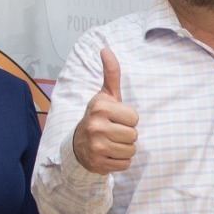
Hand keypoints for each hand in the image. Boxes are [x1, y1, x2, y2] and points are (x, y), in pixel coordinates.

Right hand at [73, 46, 138, 174]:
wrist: (78, 145)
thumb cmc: (98, 117)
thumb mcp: (105, 95)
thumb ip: (111, 73)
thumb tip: (106, 49)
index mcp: (100, 107)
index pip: (134, 118)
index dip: (128, 119)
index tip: (116, 119)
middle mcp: (96, 126)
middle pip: (134, 135)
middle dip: (127, 135)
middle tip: (113, 132)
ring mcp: (96, 146)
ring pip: (131, 150)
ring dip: (125, 148)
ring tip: (111, 143)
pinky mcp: (98, 163)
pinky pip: (125, 164)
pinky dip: (120, 161)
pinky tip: (109, 154)